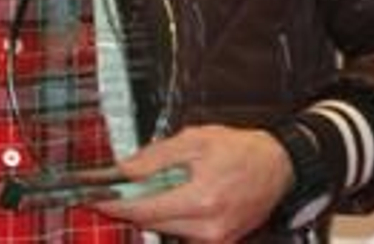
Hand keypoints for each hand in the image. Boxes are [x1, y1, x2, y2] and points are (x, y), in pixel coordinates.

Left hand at [90, 125, 291, 242]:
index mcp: (202, 200)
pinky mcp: (221, 241)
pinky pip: (183, 233)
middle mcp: (210, 227)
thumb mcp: (193, 141)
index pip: (144, 210)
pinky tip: (172, 198)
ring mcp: (217, 238)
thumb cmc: (240, 150)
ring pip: (166, 230)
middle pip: (152, 224)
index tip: (94, 198)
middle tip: (113, 190)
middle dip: (129, 208)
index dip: (114, 205)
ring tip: (151, 187)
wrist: (279, 165)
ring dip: (151, 212)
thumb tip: (123, 170)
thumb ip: (154, 157)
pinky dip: (170, 217)